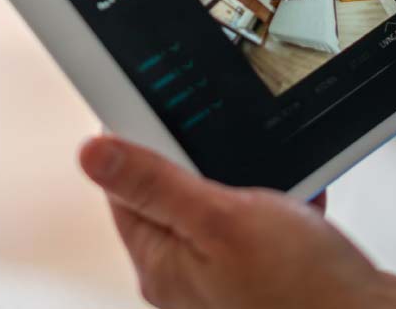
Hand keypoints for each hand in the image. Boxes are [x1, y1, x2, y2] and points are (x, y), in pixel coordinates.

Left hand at [79, 136, 395, 308]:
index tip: (161, 105)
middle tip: (233, 144)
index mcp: (161, 263)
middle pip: (178, 187)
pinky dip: (290, 200)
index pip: (126, 186)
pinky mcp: (274, 270)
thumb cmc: (303, 294)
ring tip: (279, 183)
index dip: (141, 140)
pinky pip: (272, 217)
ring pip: (230, 199)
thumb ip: (155, 183)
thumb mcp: (221, 220)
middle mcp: (190, 272)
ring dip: (259, 177)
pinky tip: (304, 199)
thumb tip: (91, 155)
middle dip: (210, 157)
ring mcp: (233, 273)